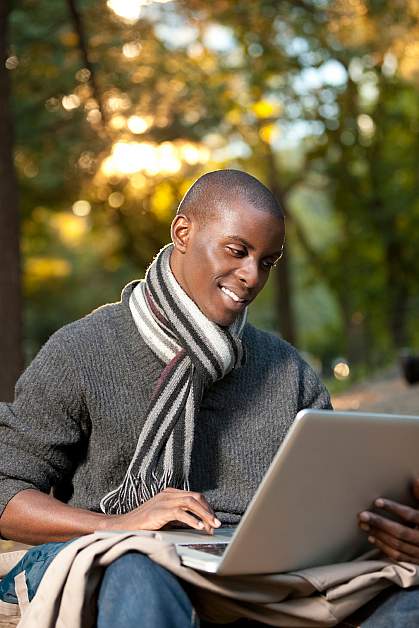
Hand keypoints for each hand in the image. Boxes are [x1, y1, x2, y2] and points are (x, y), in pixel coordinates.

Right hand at [105, 488, 220, 534]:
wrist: (123, 527)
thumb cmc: (143, 525)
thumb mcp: (165, 518)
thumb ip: (179, 517)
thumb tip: (199, 524)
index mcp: (169, 494)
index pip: (194, 496)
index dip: (206, 508)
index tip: (213, 520)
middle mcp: (168, 494)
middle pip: (196, 497)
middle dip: (208, 511)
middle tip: (217, 524)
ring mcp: (164, 500)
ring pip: (191, 502)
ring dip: (204, 515)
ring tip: (211, 526)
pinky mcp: (160, 510)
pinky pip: (180, 512)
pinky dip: (192, 520)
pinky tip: (199, 527)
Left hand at [358, 478, 418, 563]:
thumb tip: (415, 481)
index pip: (410, 515)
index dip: (393, 508)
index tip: (377, 502)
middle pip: (400, 532)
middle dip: (380, 523)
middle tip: (362, 515)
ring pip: (397, 545)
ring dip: (378, 535)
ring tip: (363, 525)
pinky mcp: (416, 560)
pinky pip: (398, 556)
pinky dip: (384, 548)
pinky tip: (371, 538)